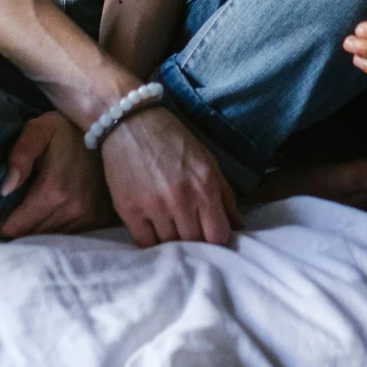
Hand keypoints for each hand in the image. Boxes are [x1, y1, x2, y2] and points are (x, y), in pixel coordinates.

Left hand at [0, 110, 114, 237]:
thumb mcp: (38, 130)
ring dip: (37, 230)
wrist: (110, 128)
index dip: (0, 225)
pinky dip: (57, 228)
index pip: (17, 227)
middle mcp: (74, 209)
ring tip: (28, 215)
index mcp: (54, 191)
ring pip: (52, 237)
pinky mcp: (100, 218)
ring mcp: (90, 216)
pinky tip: (50, 214)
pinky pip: (70, 234)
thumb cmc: (67, 129)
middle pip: (33, 235)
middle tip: (7, 216)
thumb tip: (5, 190)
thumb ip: (19, 155)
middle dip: (17, 229)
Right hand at [97, 103, 240, 247]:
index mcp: (205, 186)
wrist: (129, 121)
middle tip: (188, 229)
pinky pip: (144, 243)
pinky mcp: (128, 210)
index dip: (216, 238)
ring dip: (172, 240)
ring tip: (170, 226)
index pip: (218, 235)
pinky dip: (151, 241)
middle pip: (194, 243)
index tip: (210, 233)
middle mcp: (181, 199)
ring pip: (169, 245)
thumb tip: (237, 226)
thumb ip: (225, 196)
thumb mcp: (208, 162)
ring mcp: (153, 206)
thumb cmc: (173, 140)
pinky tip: (153, 229)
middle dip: (194, 239)